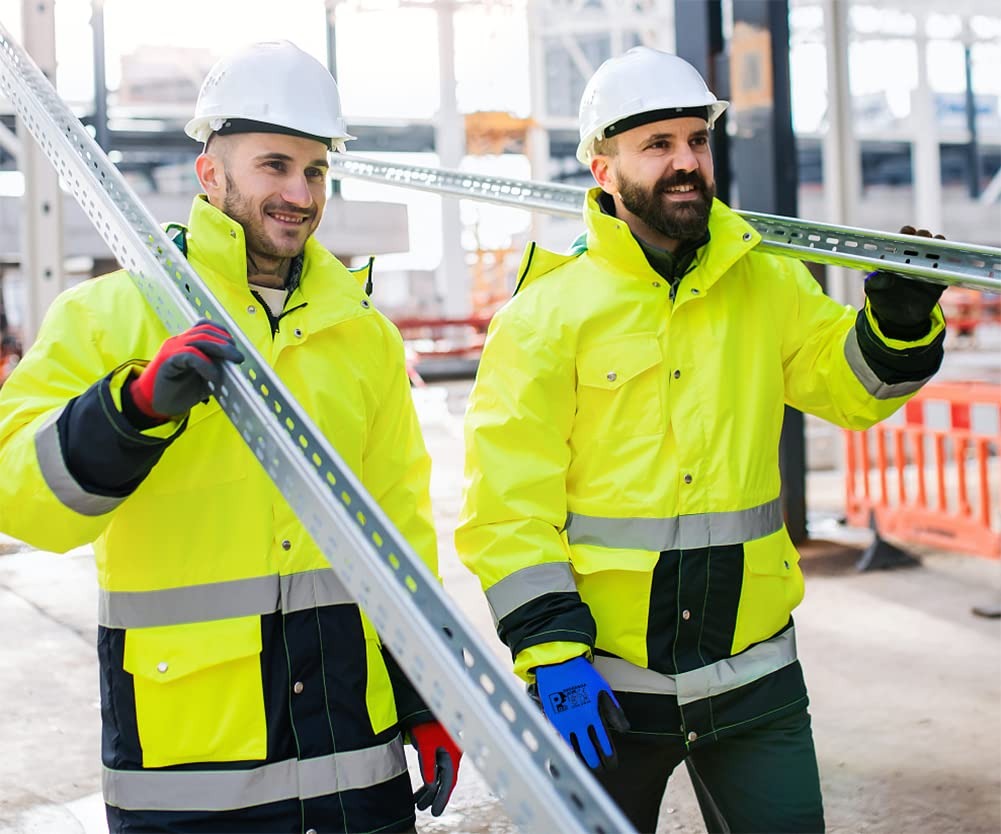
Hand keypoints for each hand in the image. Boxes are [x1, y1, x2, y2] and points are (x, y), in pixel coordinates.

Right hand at [128, 320, 242, 418]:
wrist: (154, 406)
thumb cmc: (178, 392)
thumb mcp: (204, 381)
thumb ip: (216, 370)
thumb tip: (234, 367)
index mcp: (186, 343)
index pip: (205, 326)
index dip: (222, 333)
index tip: (235, 347)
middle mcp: (178, 342)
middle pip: (205, 330)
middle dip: (225, 342)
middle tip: (238, 357)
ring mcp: (172, 350)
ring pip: (199, 339)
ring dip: (219, 349)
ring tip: (231, 363)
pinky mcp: (168, 361)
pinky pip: (190, 355)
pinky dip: (206, 364)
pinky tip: (214, 376)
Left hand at [411, 721, 461, 815]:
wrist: (425, 707)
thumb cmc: (427, 724)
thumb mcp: (426, 745)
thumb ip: (428, 764)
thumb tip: (431, 784)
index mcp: (452, 756)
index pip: (448, 782)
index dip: (442, 798)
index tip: (435, 812)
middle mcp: (450, 757)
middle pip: (444, 781)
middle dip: (433, 796)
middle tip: (423, 809)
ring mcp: (444, 754)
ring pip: (438, 776)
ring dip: (429, 789)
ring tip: (418, 803)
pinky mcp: (437, 750)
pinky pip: (434, 769)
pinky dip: (428, 778)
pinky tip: (422, 787)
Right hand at [535, 655, 628, 769]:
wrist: (557, 663)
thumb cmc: (582, 674)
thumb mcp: (603, 689)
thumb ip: (614, 710)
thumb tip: (624, 729)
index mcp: (592, 714)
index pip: (603, 742)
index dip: (608, 756)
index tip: (612, 764)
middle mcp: (577, 722)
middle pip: (588, 750)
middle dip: (597, 762)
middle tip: (602, 769)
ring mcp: (563, 722)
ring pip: (574, 749)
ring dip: (582, 759)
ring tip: (587, 767)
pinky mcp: (551, 719)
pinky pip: (560, 741)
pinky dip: (566, 751)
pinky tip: (570, 756)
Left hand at [864, 226, 946, 340]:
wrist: (898, 320)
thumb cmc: (882, 300)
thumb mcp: (874, 291)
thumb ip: (875, 282)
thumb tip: (881, 275)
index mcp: (897, 257)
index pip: (904, 238)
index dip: (907, 233)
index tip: (908, 232)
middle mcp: (914, 259)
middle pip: (924, 240)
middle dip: (924, 237)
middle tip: (923, 241)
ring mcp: (928, 269)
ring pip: (938, 251)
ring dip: (939, 248)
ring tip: (935, 252)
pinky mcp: (939, 282)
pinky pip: (949, 272)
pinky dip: (949, 268)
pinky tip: (946, 268)